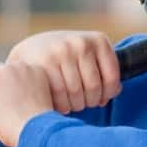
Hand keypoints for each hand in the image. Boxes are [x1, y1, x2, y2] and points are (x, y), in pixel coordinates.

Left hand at [0, 61, 53, 146]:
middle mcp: (22, 66)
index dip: (11, 82)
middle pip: (3, 68)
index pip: (20, 70)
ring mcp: (5, 71)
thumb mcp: (40, 106)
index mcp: (38, 71)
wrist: (35, 130)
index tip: (7, 95)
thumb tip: (16, 102)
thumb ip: (30, 97)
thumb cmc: (39, 128)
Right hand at [6, 31, 121, 113]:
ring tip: (73, 103)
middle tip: (84, 103)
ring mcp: (62, 51)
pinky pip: (59, 94)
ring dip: (76, 105)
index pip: (112, 77)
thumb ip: (104, 70)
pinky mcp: (45, 63)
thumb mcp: (89, 56)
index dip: (108, 94)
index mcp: (98, 40)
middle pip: (93, 87)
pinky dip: (62, 105)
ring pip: (76, 93)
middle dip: (90, 101)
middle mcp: (81, 43)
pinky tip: (62, 103)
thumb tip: (115, 91)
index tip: (101, 98)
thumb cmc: (68, 57)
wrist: (31, 49)